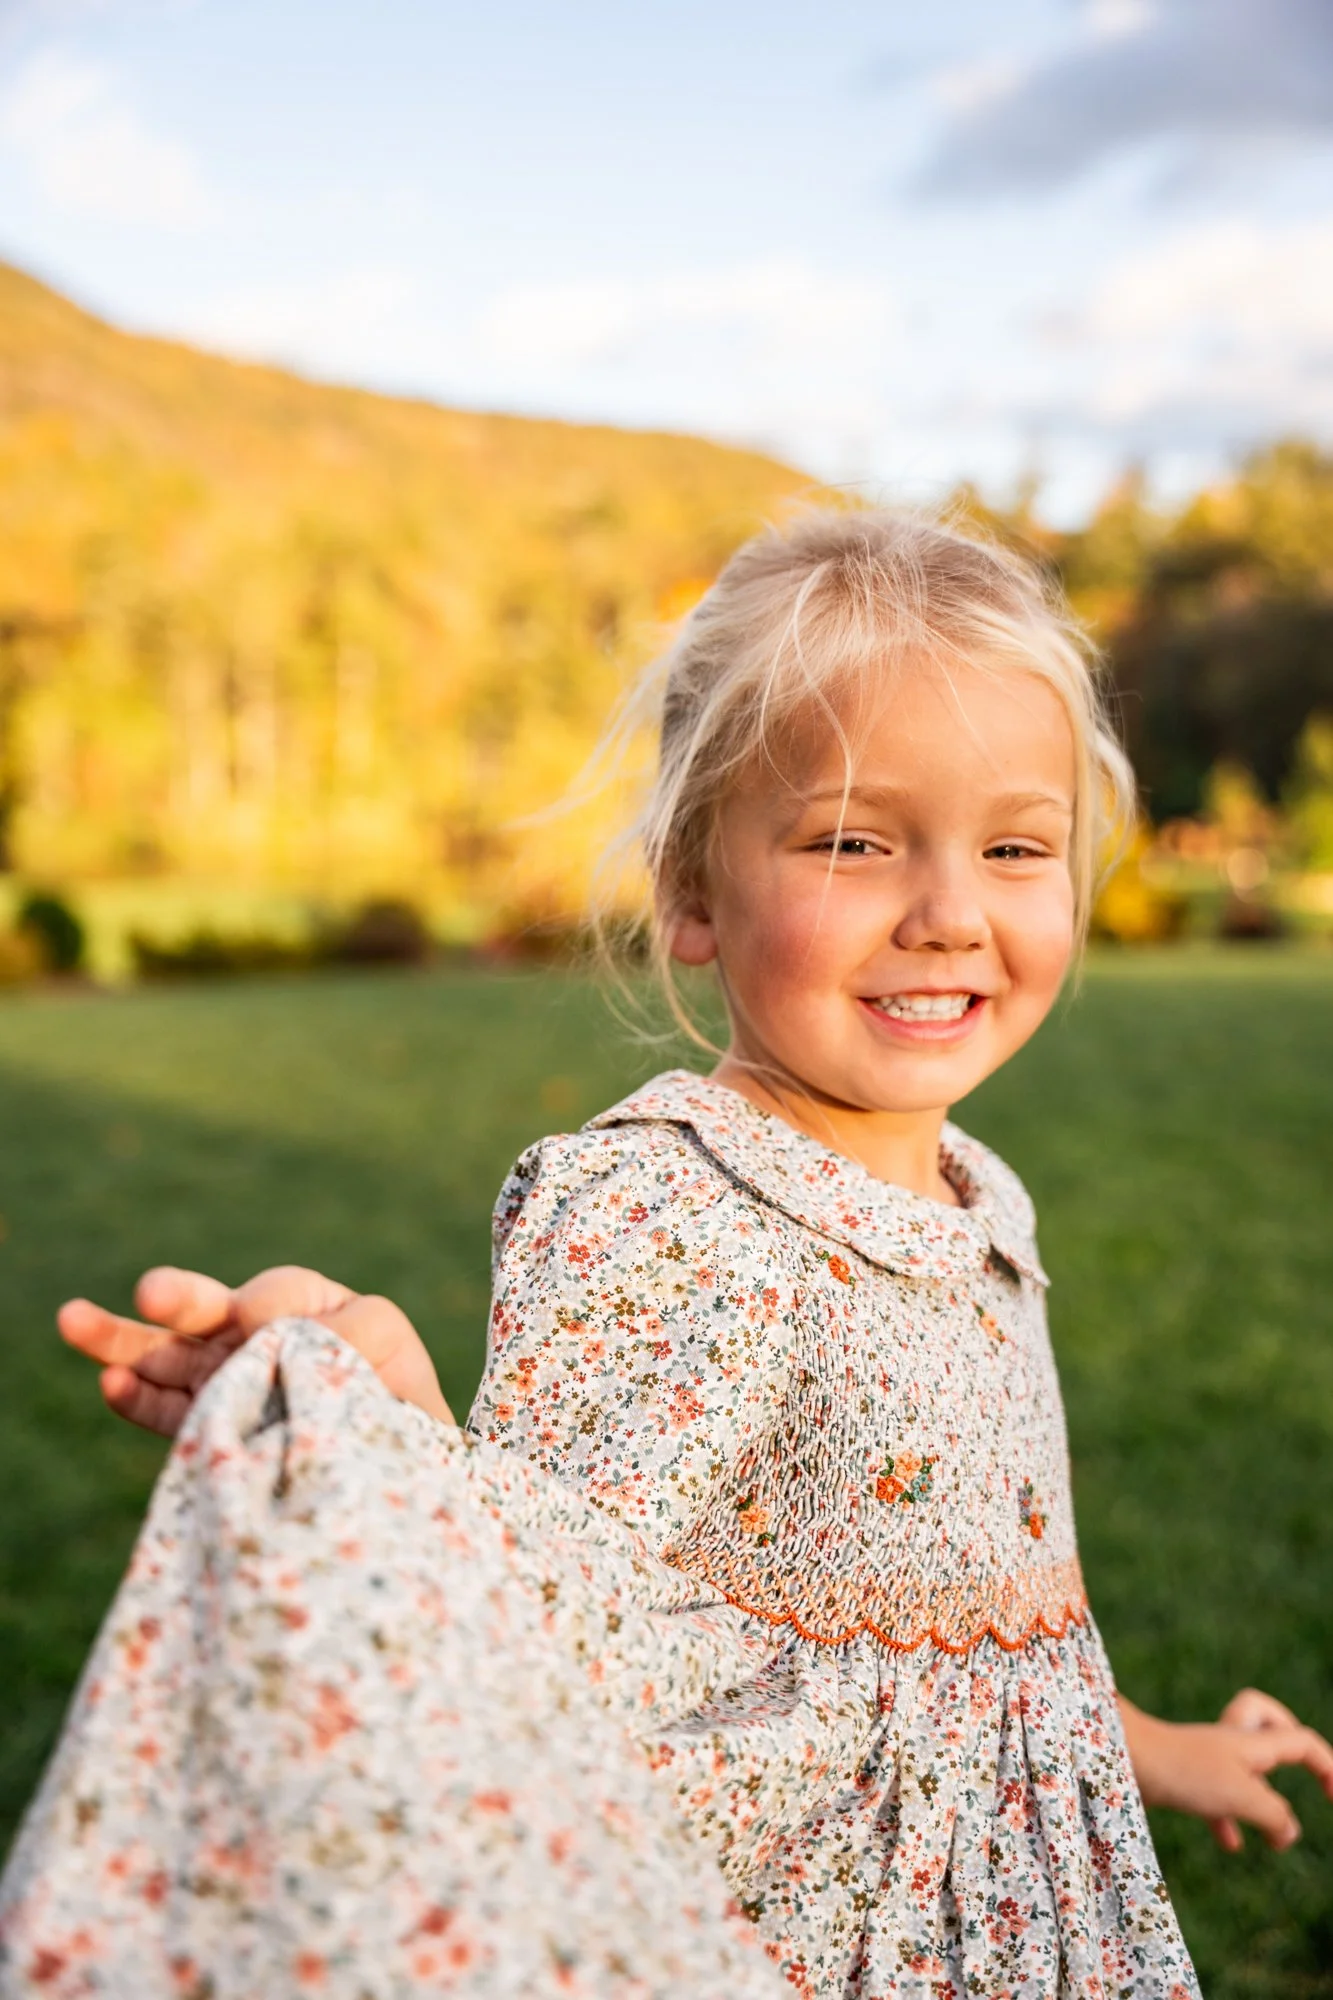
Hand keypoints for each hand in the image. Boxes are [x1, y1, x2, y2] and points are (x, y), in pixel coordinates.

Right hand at [59, 1266, 454, 1436]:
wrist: (406, 1474)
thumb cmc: (400, 1398)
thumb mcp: (386, 1340)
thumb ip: (343, 1323)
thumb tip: (257, 1324)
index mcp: (306, 1309)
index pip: (277, 1294)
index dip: (268, 1303)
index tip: (255, 1319)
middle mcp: (261, 1341)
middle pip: (206, 1312)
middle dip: (175, 1299)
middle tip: (149, 1293)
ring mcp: (234, 1386)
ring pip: (171, 1358)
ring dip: (122, 1341)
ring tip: (73, 1321)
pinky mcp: (218, 1433)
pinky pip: (174, 1416)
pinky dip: (139, 1400)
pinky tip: (110, 1385)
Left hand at [1119, 1689, 1332, 1851]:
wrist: (1121, 1760)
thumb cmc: (1183, 1771)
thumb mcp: (1242, 1796)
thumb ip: (1274, 1815)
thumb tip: (1289, 1832)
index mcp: (1252, 1742)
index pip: (1302, 1742)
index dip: (1328, 1766)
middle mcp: (1230, 1744)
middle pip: (1268, 1720)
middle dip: (1289, 1741)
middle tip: (1301, 1768)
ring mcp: (1205, 1759)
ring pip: (1243, 1764)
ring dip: (1261, 1794)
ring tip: (1275, 1835)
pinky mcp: (1183, 1777)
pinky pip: (1215, 1796)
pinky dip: (1228, 1819)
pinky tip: (1232, 1844)